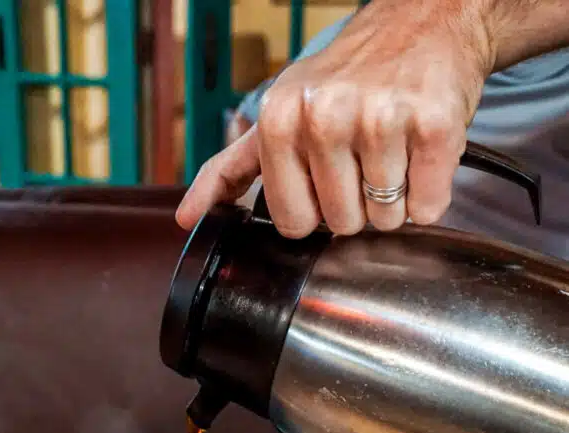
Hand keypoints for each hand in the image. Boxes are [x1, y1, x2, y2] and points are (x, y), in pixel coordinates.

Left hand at [177, 0, 494, 237]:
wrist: (424, 18)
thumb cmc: (348, 74)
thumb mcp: (279, 109)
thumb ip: (231, 167)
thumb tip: (187, 217)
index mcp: (280, 120)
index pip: (293, 223)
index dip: (316, 211)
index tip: (327, 178)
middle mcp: (325, 117)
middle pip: (342, 225)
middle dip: (358, 205)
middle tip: (366, 158)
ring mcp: (381, 120)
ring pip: (386, 220)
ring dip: (396, 199)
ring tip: (394, 151)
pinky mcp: (433, 125)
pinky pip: (428, 208)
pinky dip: (430, 193)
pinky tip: (422, 154)